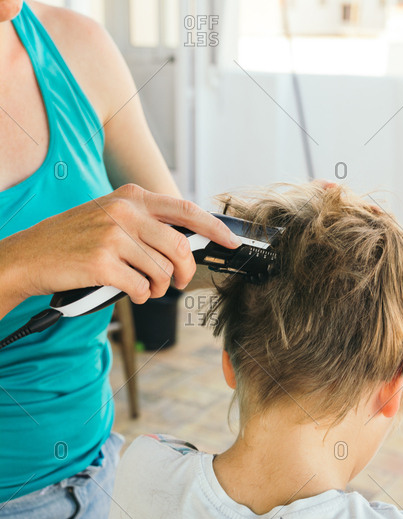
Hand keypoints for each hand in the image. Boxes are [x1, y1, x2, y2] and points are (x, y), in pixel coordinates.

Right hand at [0, 184, 241, 308]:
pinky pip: (142, 288)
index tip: (230, 242)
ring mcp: (112, 236)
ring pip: (161, 270)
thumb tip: (186, 243)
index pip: (185, 208)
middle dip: (184, 271)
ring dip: (158, 286)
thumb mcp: (110, 216)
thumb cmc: (73, 239)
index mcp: (131, 195)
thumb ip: (146, 223)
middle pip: (179, 246)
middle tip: (176, 282)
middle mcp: (124, 210)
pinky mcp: (103, 263)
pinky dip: (141, 296)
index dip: (213, 227)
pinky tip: (129, 291)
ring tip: (145, 286)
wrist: (30, 255)